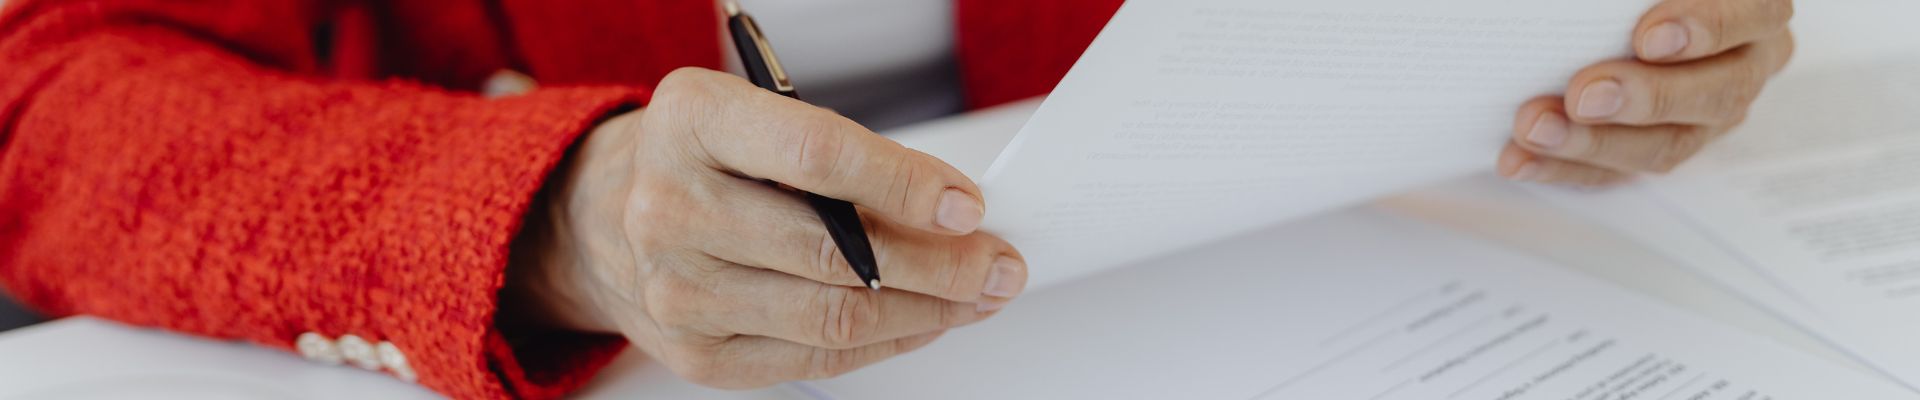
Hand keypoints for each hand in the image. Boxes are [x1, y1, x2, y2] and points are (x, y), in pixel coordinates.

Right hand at [505, 68, 1027, 387]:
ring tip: (976, 294)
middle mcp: (671, 206)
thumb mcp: (755, 116)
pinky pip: (814, 360)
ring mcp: (677, 290)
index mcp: (690, 122)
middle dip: (939, 264)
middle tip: (996, 261)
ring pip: (833, 318)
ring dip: (927, 311)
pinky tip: (925, 321)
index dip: (902, 185)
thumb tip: (947, 209)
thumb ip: (841, 157)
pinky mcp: (696, 354)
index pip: (814, 158)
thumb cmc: (697, 158)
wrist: (598, 218)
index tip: (964, 204)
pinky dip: (886, 343)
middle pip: (834, 254)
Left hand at [1499, 0, 1794, 185]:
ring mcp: (1706, 118)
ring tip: (1535, 128)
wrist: (1617, 23)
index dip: (1707, 27)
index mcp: (1754, 8)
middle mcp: (1743, 65)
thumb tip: (1589, 4)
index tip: (1648, 37)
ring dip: (1592, 141)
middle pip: (1714, 93)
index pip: (1753, 14)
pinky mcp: (1658, 149)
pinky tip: (1520, 158)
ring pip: (1665, 144)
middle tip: (1583, 96)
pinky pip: (1616, 171)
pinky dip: (1561, 165)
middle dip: (1643, 98)